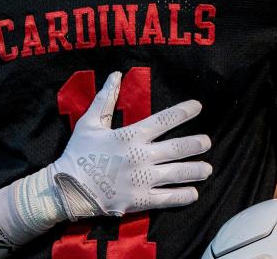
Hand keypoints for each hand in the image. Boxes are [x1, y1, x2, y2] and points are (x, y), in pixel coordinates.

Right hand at [48, 71, 211, 218]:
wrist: (69, 188)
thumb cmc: (78, 152)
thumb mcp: (89, 122)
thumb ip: (105, 99)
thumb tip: (116, 75)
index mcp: (130, 136)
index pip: (163, 120)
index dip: (183, 112)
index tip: (198, 107)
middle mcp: (141, 156)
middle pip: (177, 148)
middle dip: (195, 144)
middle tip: (207, 142)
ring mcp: (143, 179)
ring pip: (178, 174)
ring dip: (195, 170)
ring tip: (207, 169)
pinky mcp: (141, 200)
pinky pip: (168, 198)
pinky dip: (183, 195)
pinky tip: (194, 193)